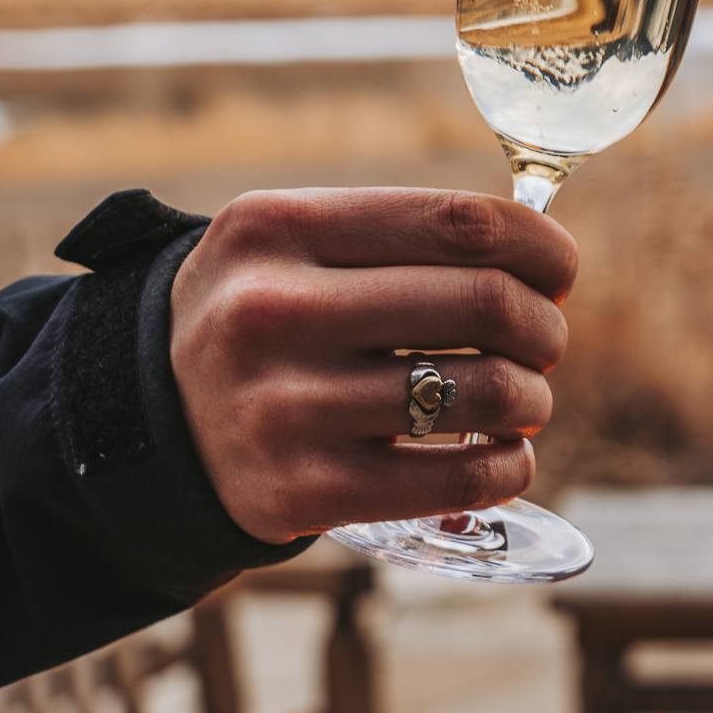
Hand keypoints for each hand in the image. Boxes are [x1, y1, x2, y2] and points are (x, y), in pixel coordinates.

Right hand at [169, 187, 576, 543]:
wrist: (155, 419)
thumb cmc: (271, 315)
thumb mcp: (299, 243)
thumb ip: (404, 235)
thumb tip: (545, 257)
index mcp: (279, 226)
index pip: (462, 221)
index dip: (540, 246)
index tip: (558, 270)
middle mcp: (272, 310)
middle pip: (485, 302)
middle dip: (544, 326)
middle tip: (544, 342)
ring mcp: (283, 405)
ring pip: (484, 391)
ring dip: (532, 398)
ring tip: (522, 400)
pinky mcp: (298, 491)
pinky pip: (455, 478)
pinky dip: (509, 467)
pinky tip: (504, 456)